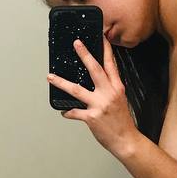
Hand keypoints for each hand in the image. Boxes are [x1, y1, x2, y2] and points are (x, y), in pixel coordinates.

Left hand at [47, 36, 138, 155]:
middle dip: (85, 54)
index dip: (106, 50)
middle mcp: (108, 94)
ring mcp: (99, 105)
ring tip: (50, 77)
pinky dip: (67, 112)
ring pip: (76, 90)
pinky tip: (63, 111)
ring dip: (61, 82)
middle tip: (76, 43)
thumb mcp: (120, 100)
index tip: (102, 37)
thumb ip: (109, 89)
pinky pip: (74, 112)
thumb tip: (98, 82)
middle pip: (94, 70)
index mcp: (117, 88)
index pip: (111, 65)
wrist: (126, 140)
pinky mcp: (92, 117)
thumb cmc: (122, 122)